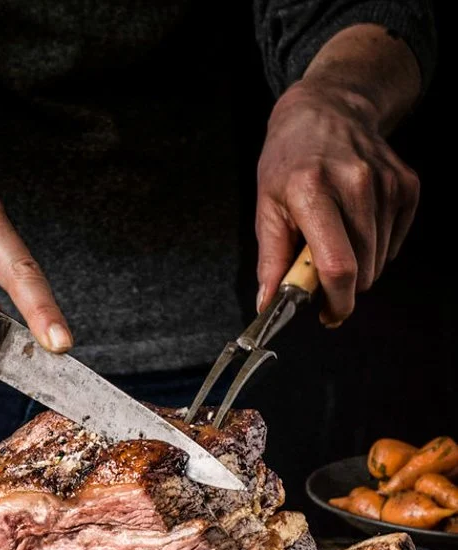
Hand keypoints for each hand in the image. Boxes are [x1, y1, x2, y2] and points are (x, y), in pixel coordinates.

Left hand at [255, 78, 418, 325]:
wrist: (328, 110)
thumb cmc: (289, 162)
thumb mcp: (266, 207)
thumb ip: (270, 261)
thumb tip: (268, 306)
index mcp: (313, 191)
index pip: (336, 265)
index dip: (336, 301)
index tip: (328, 315)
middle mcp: (355, 184)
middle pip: (362, 270)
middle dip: (341, 286)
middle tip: (318, 269)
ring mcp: (386, 184)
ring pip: (379, 261)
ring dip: (357, 265)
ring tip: (335, 237)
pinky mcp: (407, 186)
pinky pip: (393, 243)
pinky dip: (375, 246)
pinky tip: (355, 223)